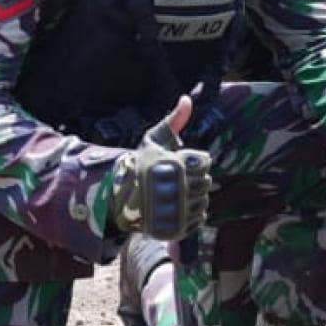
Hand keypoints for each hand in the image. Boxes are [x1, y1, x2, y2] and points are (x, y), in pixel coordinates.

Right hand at [113, 96, 210, 240]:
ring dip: (195, 198)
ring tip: (177, 195)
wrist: (119, 197)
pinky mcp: (175, 226)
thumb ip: (173, 120)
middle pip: (206, 182)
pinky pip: (199, 219)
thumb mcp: (153, 140)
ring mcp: (176, 209)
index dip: (195, 163)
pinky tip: (179, 209)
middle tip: (177, 181)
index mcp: (174, 164)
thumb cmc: (139, 166)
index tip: (180, 165)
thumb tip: (187, 99)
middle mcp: (176, 187)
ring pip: (204, 201)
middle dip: (195, 180)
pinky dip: (193, 215)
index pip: (205, 162)